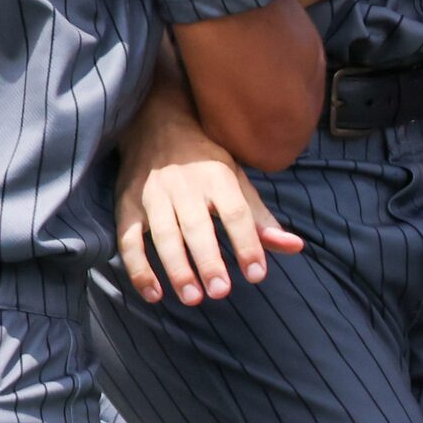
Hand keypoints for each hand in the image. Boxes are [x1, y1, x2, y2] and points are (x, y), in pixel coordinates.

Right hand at [116, 107, 301, 305]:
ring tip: (193, 298)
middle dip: (208, 260)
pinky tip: (154, 294)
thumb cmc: (205, 160)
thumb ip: (261, 218)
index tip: (257, 274)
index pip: (236, 213)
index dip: (247, 243)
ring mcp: (152, 196)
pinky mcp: (127, 207)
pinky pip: (129, 241)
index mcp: (218, 177)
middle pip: (197, 226)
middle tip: (221, 292)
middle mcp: (184, 186)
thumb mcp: (237, 180)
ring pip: (163, 235)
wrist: (155, 123)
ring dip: (176, 268)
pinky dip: (138, 268)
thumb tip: (295, 247)